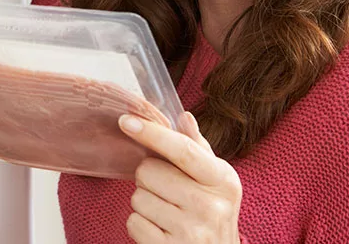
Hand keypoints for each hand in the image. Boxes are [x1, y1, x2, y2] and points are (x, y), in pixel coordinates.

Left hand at [120, 112, 241, 243]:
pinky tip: (160, 229)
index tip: (126, 121)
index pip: (183, 150)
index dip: (152, 133)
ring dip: (145, 202)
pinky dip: (140, 225)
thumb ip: (197, 148)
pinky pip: (133, 223)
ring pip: (138, 197)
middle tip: (166, 189)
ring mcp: (191, 230)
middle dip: (148, 177)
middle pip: (149, 171)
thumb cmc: (212, 213)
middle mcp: (210, 206)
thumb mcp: (215, 180)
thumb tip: (183, 117)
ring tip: (166, 212)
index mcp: (223, 180)